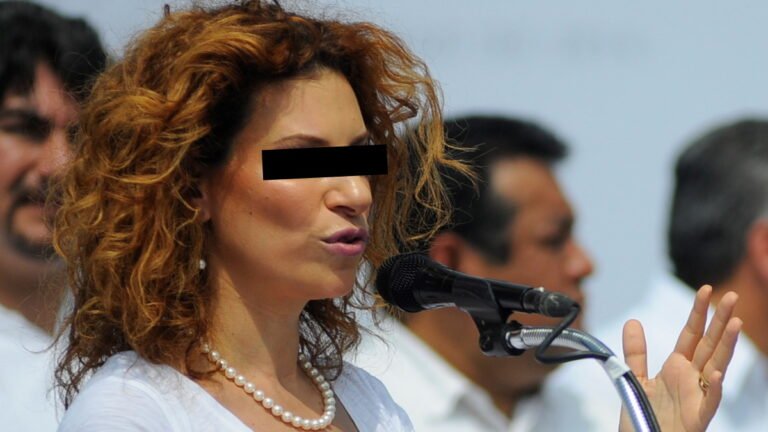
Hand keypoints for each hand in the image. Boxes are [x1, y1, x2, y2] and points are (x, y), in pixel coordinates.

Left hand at [619, 285, 740, 431]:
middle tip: (732, 296)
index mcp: (678, 367)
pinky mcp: (697, 418)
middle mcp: (692, 379)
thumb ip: (636, 351)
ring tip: (735, 323)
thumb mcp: (636, 377)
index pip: (691, 334)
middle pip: (709, 344)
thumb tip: (633, 321)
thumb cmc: (644, 416)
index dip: (699, 312)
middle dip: (720, 320)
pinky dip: (713, 388)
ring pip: (716, 367)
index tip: (706, 289)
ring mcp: (697, 397)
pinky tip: (716, 374)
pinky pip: (708, 402)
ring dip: (726, 346)